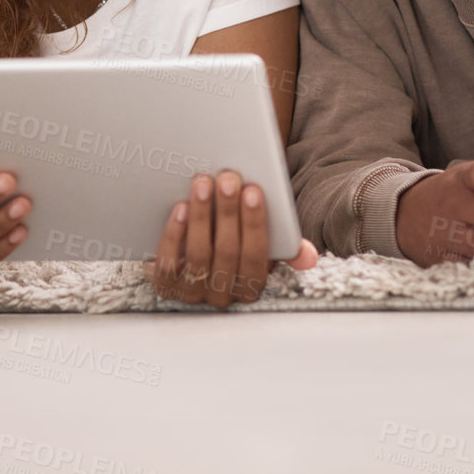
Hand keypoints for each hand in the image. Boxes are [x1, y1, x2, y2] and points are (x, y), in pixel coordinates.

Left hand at [145, 170, 318, 308]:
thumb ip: (285, 247)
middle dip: (228, 212)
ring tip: (202, 184)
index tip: (253, 190)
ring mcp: (192, 293)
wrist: (187, 256)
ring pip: (199, 256)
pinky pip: (169, 263)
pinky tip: (180, 208)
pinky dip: (174, 234)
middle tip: (227, 178)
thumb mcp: (260, 245)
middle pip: (227, 252)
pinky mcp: (165, 287)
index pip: (257, 256)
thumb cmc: (231, 242)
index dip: (255, 222)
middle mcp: (223, 295)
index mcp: (251, 286)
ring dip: (202, 216)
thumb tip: (308, 257)